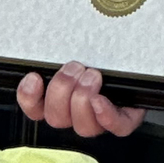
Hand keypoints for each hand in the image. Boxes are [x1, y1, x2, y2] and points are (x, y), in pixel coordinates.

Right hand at [17, 61, 145, 139]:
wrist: (134, 59)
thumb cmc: (100, 54)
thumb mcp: (76, 49)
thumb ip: (55, 51)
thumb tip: (30, 34)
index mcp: (59, 100)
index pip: (35, 109)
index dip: (29, 98)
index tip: (34, 77)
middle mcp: (76, 115)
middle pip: (56, 118)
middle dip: (61, 90)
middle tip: (75, 68)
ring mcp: (100, 121)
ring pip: (82, 127)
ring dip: (82, 99)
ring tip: (92, 75)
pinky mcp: (124, 121)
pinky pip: (116, 127)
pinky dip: (106, 115)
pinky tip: (100, 101)